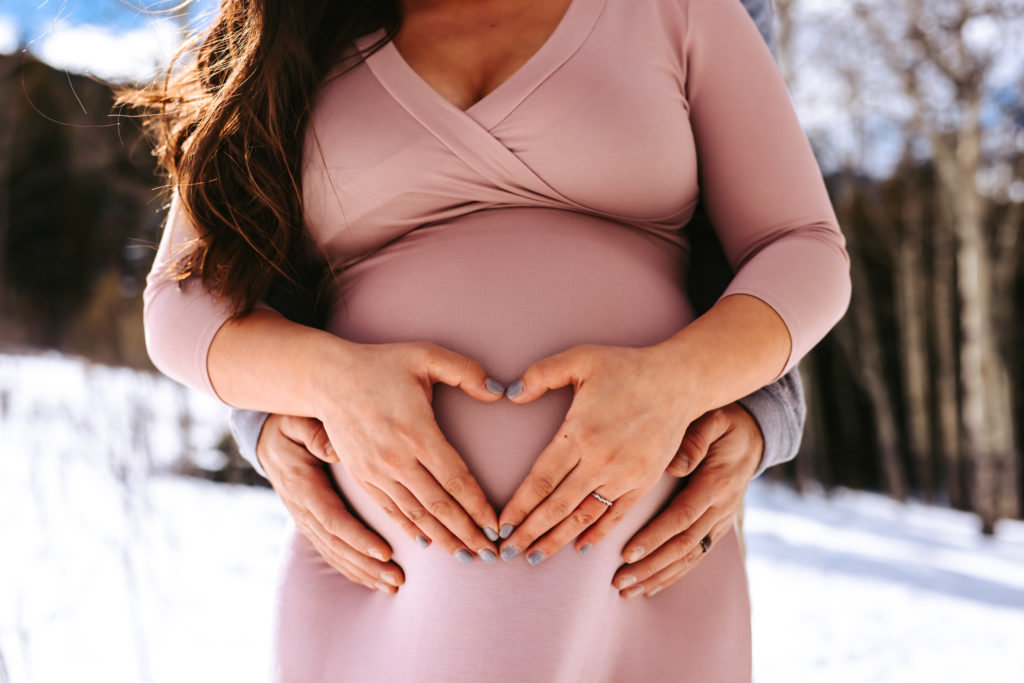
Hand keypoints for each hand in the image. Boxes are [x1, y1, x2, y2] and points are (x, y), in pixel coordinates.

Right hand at [256, 414, 405, 592]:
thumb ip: (315, 434)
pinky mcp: (312, 525)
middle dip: (368, 564)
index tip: (385, 551)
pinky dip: (352, 569)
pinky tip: (375, 582)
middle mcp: (303, 511)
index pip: (332, 520)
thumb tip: (334, 450)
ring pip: (335, 554)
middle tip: (398, 578)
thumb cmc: (289, 427)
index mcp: (303, 488)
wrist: (267, 440)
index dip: (358, 538)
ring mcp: (306, 521)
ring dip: (364, 573)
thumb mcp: (297, 422)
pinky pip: (331, 553)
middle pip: (337, 546)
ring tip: (394, 585)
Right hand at [316, 341, 505, 561]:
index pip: (456, 479)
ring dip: (443, 538)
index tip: (497, 526)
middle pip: (439, 506)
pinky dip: (411, 530)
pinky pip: (391, 510)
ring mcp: (376, 472)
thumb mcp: (426, 354)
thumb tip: (499, 390)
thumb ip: (465, 370)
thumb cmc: (382, 364)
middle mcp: (397, 458)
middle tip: (490, 555)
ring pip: (416, 515)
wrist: (328, 377)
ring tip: (465, 555)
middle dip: (467, 533)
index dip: (478, 507)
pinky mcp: (362, 477)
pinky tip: (428, 543)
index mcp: (418, 432)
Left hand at [496, 343, 698, 563]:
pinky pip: (615, 515)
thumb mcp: (580, 358)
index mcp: (580, 433)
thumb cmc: (626, 367)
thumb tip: (511, 394)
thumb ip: (542, 373)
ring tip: (534, 557)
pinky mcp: (644, 482)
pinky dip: (596, 534)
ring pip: (583, 516)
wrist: (679, 380)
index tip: (500, 525)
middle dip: (529, 533)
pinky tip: (579, 547)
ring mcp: (624, 475)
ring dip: (557, 539)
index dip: (519, 507)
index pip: (541, 480)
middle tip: (505, 553)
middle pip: (557, 506)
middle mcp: (600, 460)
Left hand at [607, 403, 762, 597]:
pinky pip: (695, 556)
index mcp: (717, 483)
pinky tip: (650, 587)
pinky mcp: (716, 528)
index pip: (683, 516)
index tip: (627, 552)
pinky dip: (673, 574)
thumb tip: (674, 465)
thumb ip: (695, 439)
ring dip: (657, 576)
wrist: (753, 436)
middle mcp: (721, 508)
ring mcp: (720, 521)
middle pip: (683, 545)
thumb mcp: (714, 420)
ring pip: (688, 557)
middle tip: (618, 579)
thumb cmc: (725, 424)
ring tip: (626, 590)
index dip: (655, 537)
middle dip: (649, 565)